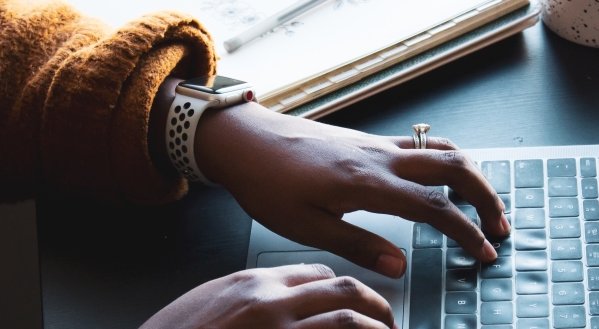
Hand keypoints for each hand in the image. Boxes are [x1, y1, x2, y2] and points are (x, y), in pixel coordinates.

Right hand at [140, 264, 396, 328]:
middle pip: (342, 290)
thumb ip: (246, 299)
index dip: (343, 290)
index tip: (355, 302)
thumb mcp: (209, 304)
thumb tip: (280, 305)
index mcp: (252, 284)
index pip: (315, 274)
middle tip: (389, 323)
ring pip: (348, 320)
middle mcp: (271, 303)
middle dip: (375, 305)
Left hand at [195, 103, 509, 277]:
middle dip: (486, 196)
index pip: (435, 207)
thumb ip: (358, 246)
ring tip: (482, 204)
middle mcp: (380, 156)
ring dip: (471, 175)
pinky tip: (445, 181)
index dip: (466, 231)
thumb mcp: (306, 227)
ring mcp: (377, 144)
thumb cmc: (267, 182)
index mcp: (367, 182)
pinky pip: (422, 145)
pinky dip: (447, 161)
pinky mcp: (369, 140)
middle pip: (455, 167)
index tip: (484, 253)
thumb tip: (401, 266)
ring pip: (442, 149)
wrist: (244, 139)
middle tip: (499, 227)